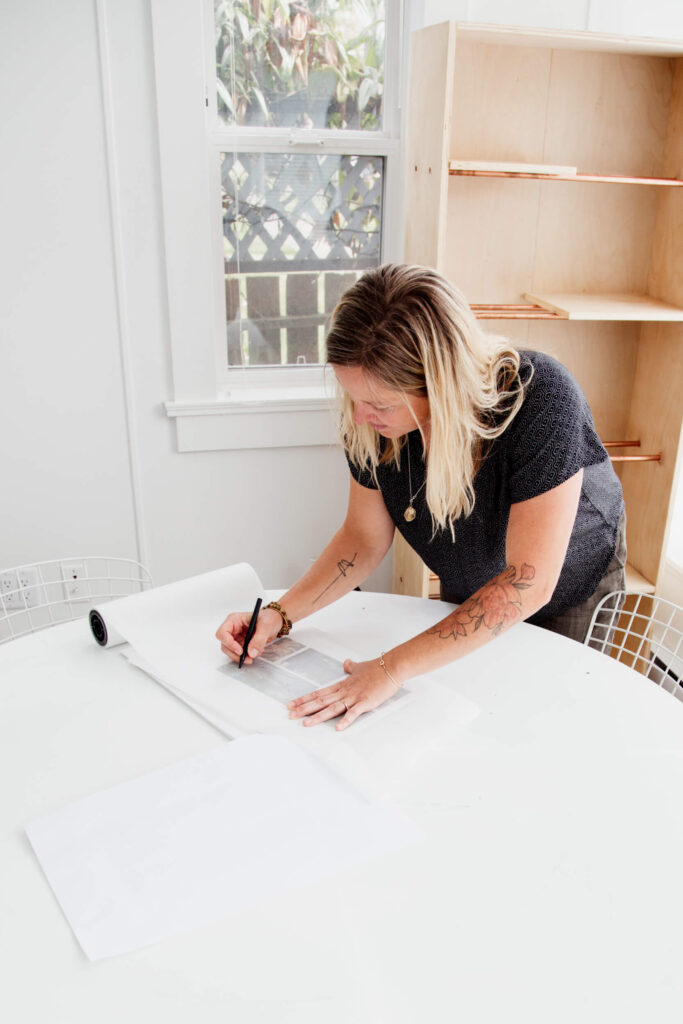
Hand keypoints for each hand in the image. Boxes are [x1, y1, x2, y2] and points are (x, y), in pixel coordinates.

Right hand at [215, 607, 282, 663]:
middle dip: (235, 653)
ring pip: (230, 651)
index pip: (222, 633)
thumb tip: (251, 652)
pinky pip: (238, 654)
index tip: (240, 650)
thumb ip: (259, 639)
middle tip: (247, 658)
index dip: (229, 643)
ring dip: (240, 657)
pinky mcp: (241, 644)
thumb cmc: (269, 618)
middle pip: (224, 644)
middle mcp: (233, 629)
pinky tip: (255, 653)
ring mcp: (236, 637)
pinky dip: (245, 656)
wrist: (275, 621)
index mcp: (234, 620)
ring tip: (253, 656)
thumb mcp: (266, 626)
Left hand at [287, 657, 401, 731]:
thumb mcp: (360, 667)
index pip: (319, 693)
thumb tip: (345, 663)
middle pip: (321, 701)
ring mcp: (354, 697)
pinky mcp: (365, 702)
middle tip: (290, 715)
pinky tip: (337, 728)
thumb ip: (351, 667)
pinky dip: (345, 721)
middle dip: (304, 709)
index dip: (304, 699)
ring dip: (318, 716)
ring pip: (332, 708)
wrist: (391, 667)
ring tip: (306, 723)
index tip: (291, 704)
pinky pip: (353, 713)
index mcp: (342, 685)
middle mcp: (344, 692)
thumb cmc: (377, 668)